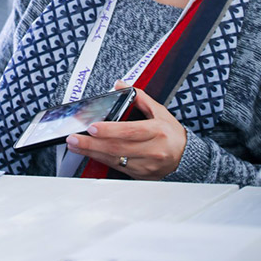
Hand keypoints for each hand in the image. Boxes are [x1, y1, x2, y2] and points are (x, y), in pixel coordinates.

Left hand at [65, 86, 186, 179]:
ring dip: (92, 153)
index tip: (92, 127)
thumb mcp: (159, 111)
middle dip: (92, 144)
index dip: (109, 130)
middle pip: (118, 148)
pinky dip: (101, 160)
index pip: (130, 131)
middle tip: (74, 138)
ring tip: (76, 145)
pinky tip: (90, 153)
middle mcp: (152, 150)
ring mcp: (146, 165)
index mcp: (157, 131)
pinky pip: (117, 168)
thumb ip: (140, 97)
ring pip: (115, 160)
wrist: (185, 156)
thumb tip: (120, 84)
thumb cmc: (171, 133)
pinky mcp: (141, 175)